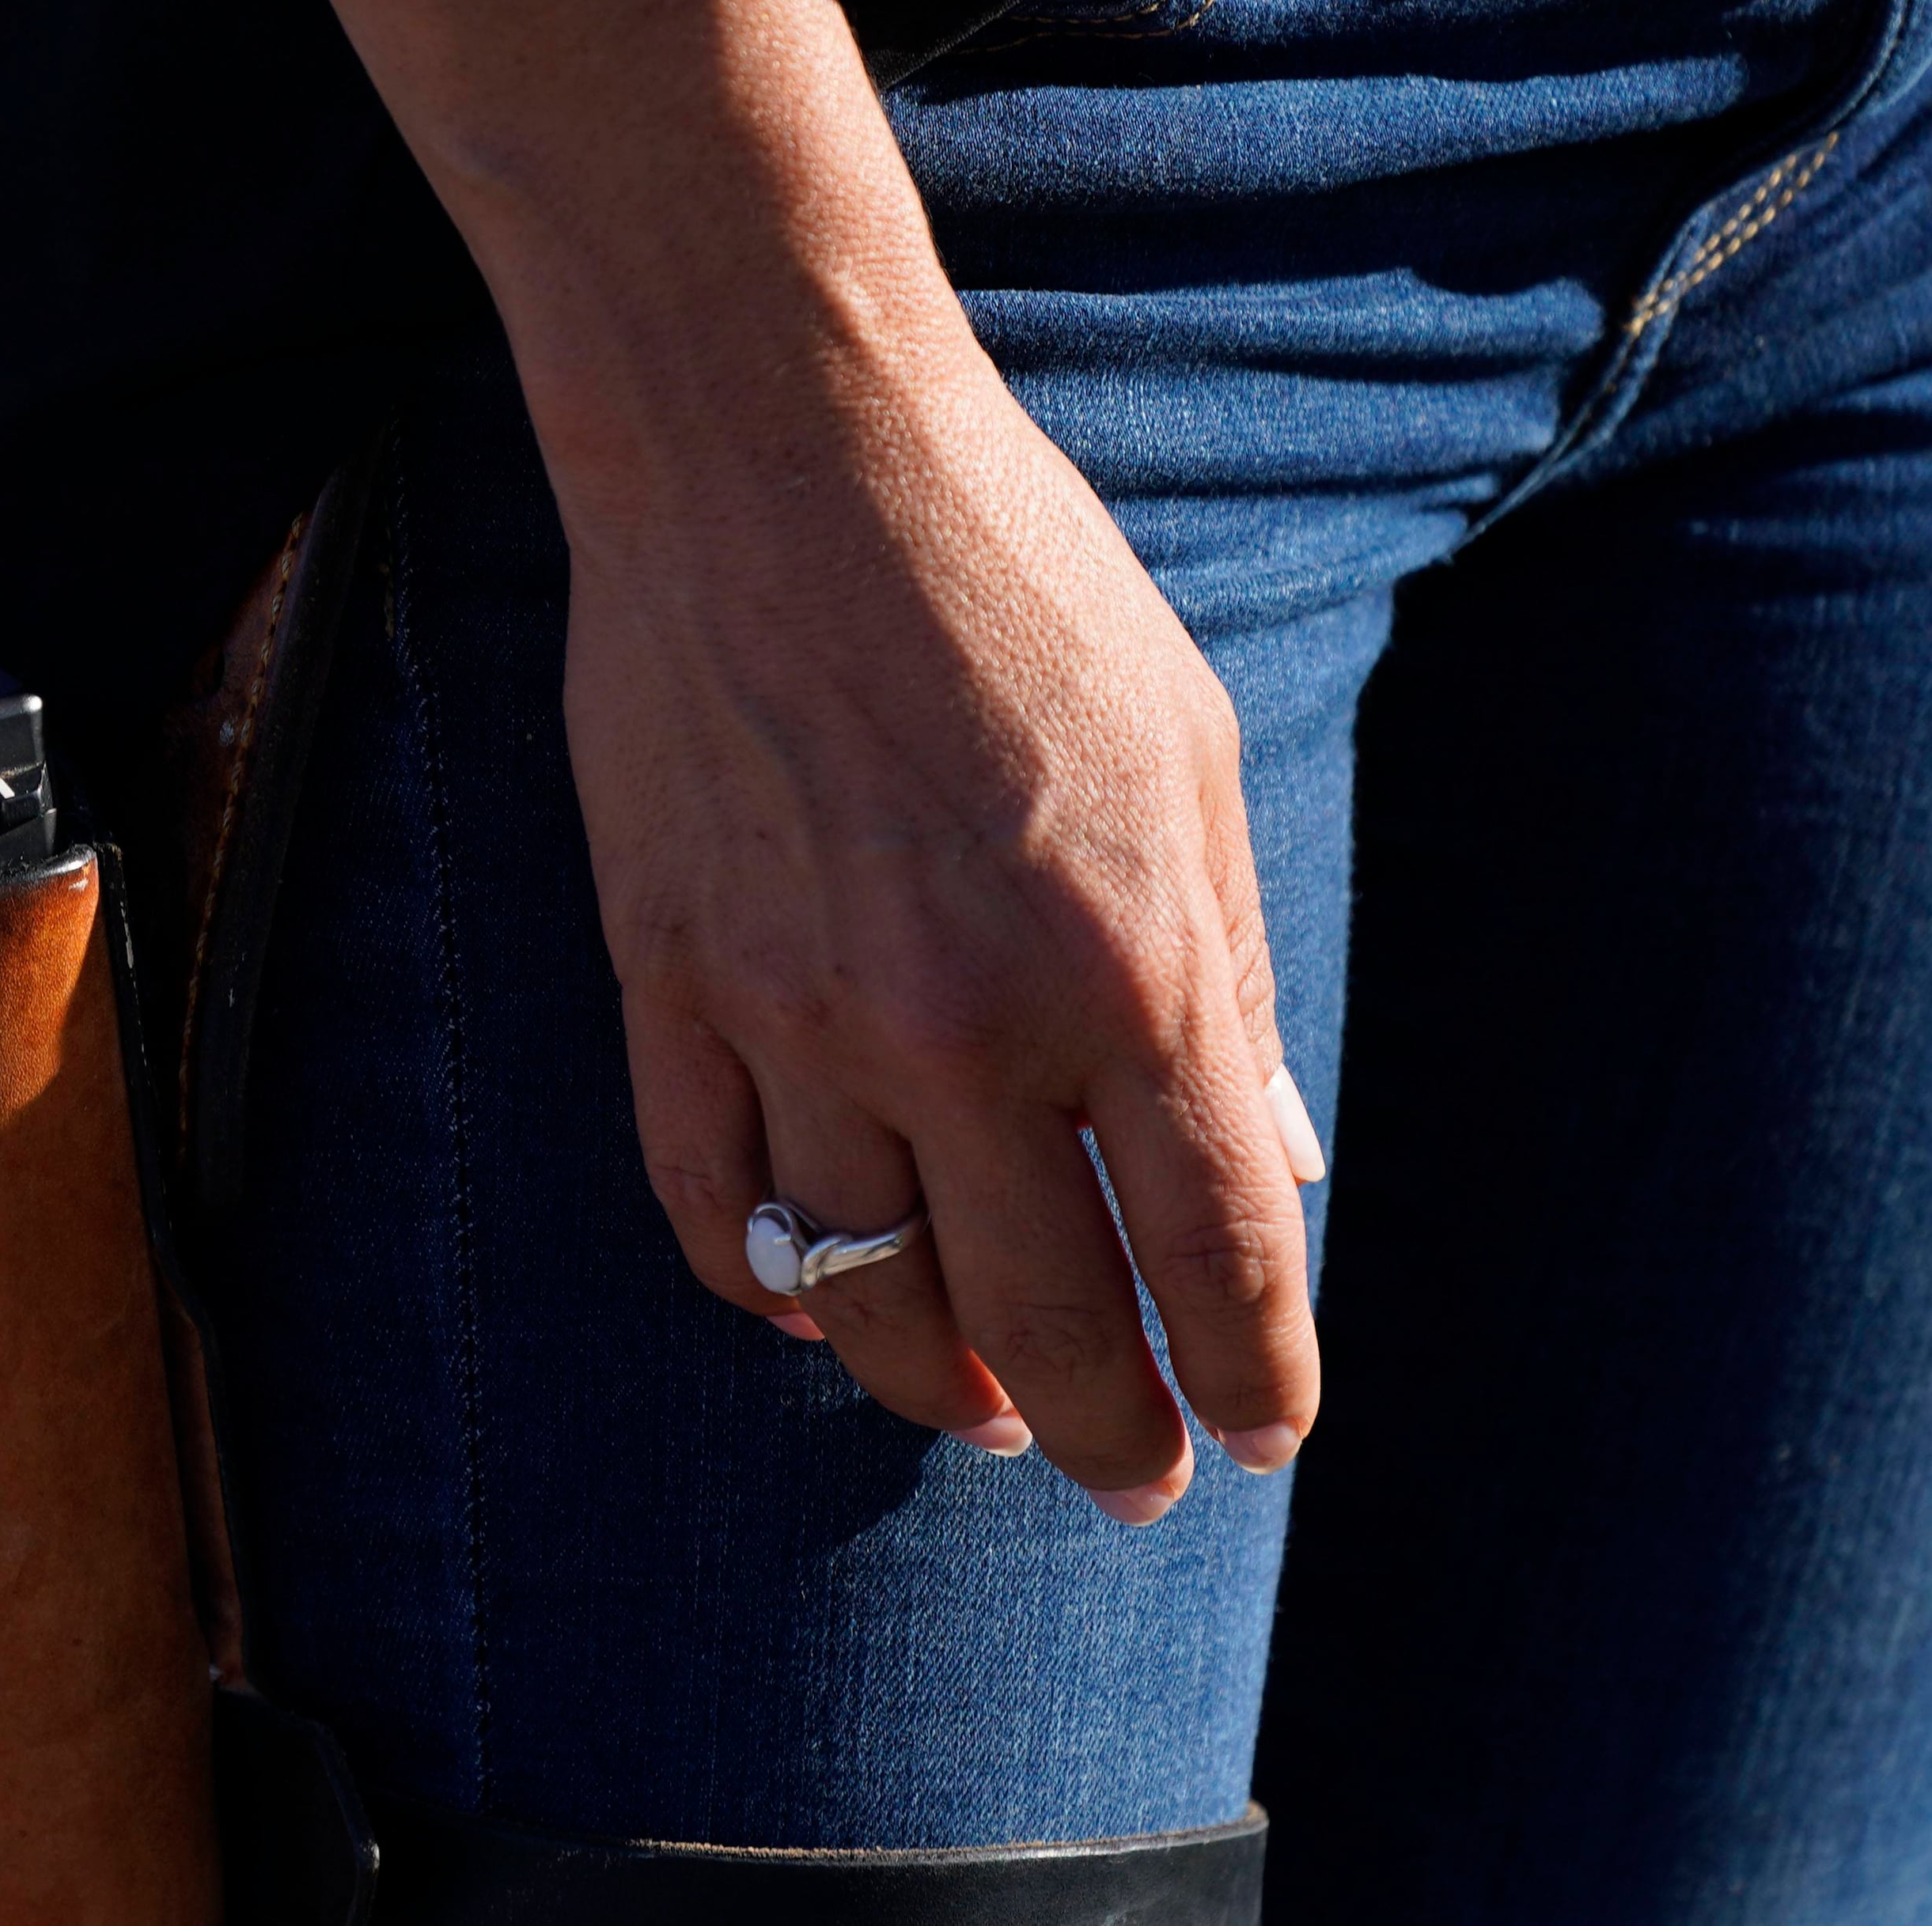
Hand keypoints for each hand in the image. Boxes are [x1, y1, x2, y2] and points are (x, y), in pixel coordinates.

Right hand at [550, 351, 1322, 1524]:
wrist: (774, 451)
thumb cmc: (1010, 579)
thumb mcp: (1189, 754)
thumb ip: (1225, 969)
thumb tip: (1264, 1159)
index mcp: (1130, 962)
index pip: (1214, 1253)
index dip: (1251, 1382)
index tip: (1258, 1442)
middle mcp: (964, 1020)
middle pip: (1045, 1320)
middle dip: (1108, 1433)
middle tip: (1127, 1479)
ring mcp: (795, 1010)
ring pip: (863, 1292)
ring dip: (936, 1386)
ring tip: (983, 1412)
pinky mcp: (667, 975)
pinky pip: (705, 1200)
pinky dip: (763, 1288)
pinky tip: (814, 1308)